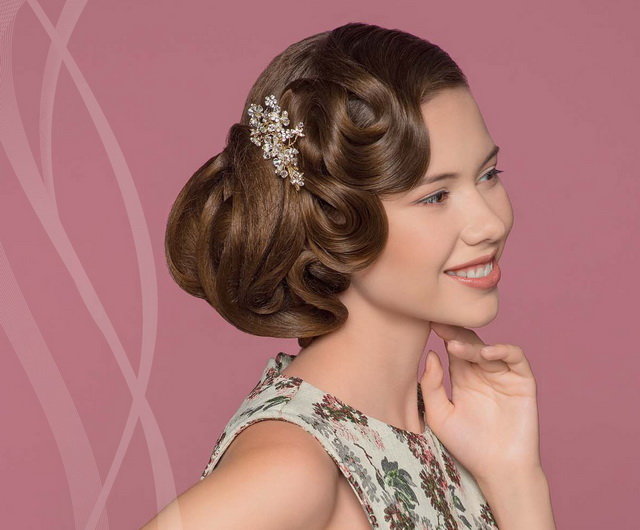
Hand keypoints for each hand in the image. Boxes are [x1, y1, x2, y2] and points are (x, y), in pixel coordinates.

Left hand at [420, 322, 541, 482]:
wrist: (499, 470)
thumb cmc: (467, 445)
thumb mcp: (439, 415)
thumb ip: (432, 386)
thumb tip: (431, 354)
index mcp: (462, 377)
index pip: (452, 347)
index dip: (442, 334)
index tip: (426, 322)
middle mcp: (482, 372)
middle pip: (469, 343)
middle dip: (454, 333)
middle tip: (438, 324)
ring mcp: (503, 376)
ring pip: (488, 349)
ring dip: (472, 345)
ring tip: (455, 346)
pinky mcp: (522, 382)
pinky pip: (515, 358)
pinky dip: (503, 351)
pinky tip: (486, 353)